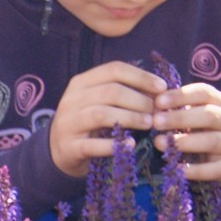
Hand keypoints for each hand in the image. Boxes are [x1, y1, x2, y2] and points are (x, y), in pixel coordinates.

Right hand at [47, 62, 166, 176]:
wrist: (58, 150)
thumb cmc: (88, 122)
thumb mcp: (99, 101)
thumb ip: (122, 92)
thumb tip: (159, 90)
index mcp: (81, 82)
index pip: (114, 69)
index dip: (141, 76)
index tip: (162, 88)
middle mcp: (71, 99)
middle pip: (110, 91)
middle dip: (139, 100)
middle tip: (156, 111)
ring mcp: (68, 123)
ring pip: (101, 114)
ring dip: (130, 118)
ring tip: (148, 124)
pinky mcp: (68, 147)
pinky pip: (93, 145)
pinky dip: (114, 145)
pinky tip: (130, 144)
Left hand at [151, 81, 220, 185]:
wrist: (216, 160)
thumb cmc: (194, 131)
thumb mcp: (185, 116)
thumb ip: (170, 108)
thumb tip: (148, 101)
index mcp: (217, 103)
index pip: (204, 92)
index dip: (182, 95)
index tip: (158, 101)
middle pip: (209, 115)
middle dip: (181, 118)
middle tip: (156, 122)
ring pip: (212, 140)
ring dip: (185, 142)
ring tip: (160, 143)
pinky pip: (212, 169)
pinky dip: (194, 170)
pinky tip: (176, 168)